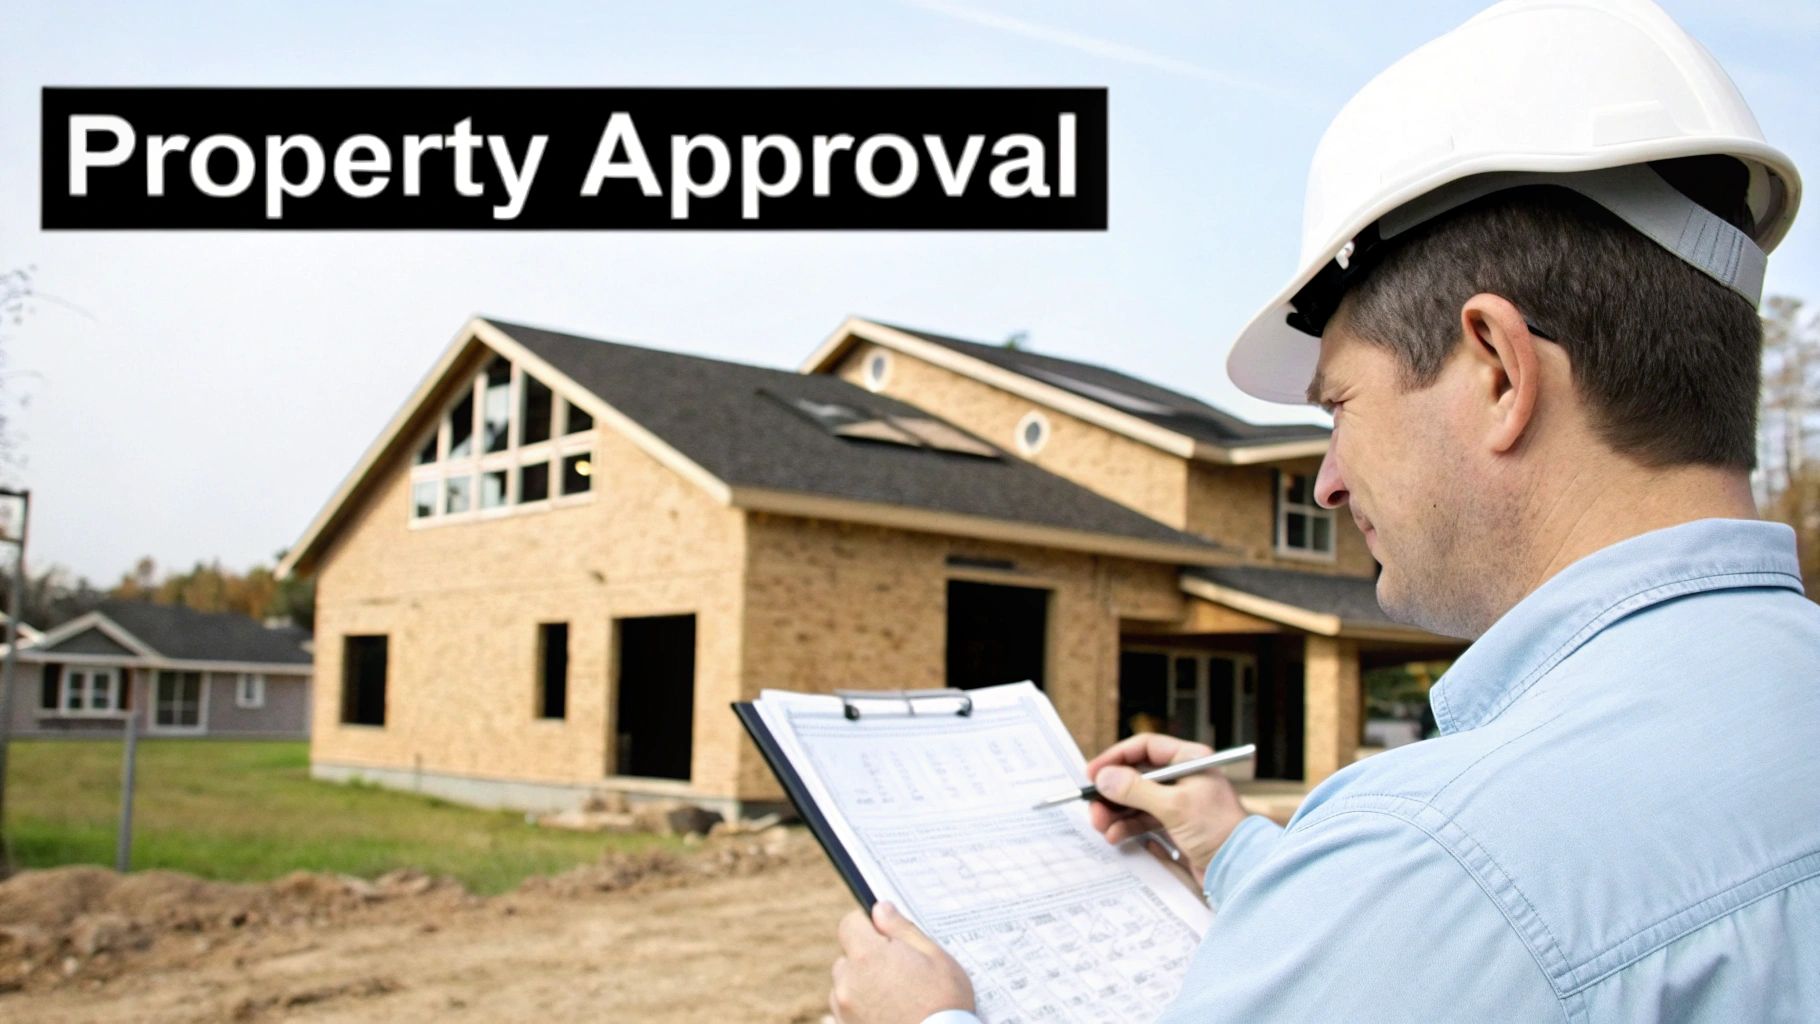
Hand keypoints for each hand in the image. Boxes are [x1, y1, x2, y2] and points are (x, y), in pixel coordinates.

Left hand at [830, 901, 974, 1023]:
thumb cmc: (944, 1003)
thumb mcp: (934, 957)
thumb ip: (901, 929)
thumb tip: (880, 909)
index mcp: (867, 956)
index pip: (850, 924)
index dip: (868, 925)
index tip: (885, 936)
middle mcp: (847, 982)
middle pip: (848, 957)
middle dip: (868, 958)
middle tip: (899, 973)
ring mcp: (843, 1010)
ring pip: (846, 986)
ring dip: (862, 986)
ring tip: (896, 999)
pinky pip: (846, 1011)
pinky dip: (861, 1010)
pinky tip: (888, 1015)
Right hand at [1084, 733, 1249, 881]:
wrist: (1241, 868)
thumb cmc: (1218, 829)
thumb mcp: (1173, 805)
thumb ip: (1135, 790)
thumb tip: (1104, 777)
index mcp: (1189, 760)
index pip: (1145, 748)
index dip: (1116, 757)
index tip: (1093, 773)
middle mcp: (1183, 777)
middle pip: (1136, 775)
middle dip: (1112, 792)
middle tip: (1094, 807)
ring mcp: (1178, 801)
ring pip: (1136, 800)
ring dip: (1116, 812)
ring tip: (1102, 826)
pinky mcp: (1175, 824)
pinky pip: (1143, 819)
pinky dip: (1127, 826)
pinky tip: (1116, 836)